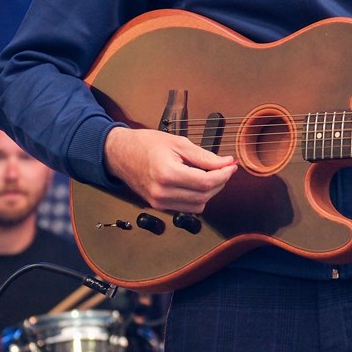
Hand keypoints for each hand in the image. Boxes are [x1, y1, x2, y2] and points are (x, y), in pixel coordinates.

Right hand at [104, 126, 235, 211]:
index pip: (205, 182)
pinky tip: (197, 182)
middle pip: (204, 195)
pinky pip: (186, 207)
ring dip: (209, 192)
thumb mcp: (178, 143)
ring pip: (198, 206)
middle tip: (225, 167)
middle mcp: (162, 192)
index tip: (231, 165)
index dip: (223, 175)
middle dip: (220, 182)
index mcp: (167, 174)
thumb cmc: (146, 144)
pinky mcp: (158, 206)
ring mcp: (159, 202)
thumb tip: (226, 163)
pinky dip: (197, 197)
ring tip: (210, 174)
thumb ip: (204, 156)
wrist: (120, 153)